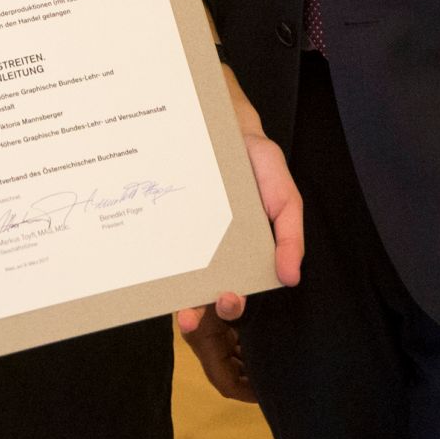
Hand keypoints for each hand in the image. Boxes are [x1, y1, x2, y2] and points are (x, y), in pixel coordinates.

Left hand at [176, 64, 303, 399]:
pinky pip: (159, 243)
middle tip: (192, 313)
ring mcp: (187, 238)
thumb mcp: (284, 198)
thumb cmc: (260, 166)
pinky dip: (153, 258)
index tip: (229, 302)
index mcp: (243, 255)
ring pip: (177, 276)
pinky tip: (147, 266)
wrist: (227, 125)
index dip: (229, 305)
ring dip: (173, 295)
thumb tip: (291, 278)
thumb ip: (290, 237)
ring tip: (169, 307)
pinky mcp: (169, 219)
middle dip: (199, 307)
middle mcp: (212, 253)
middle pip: (202, 290)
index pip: (235, 290)